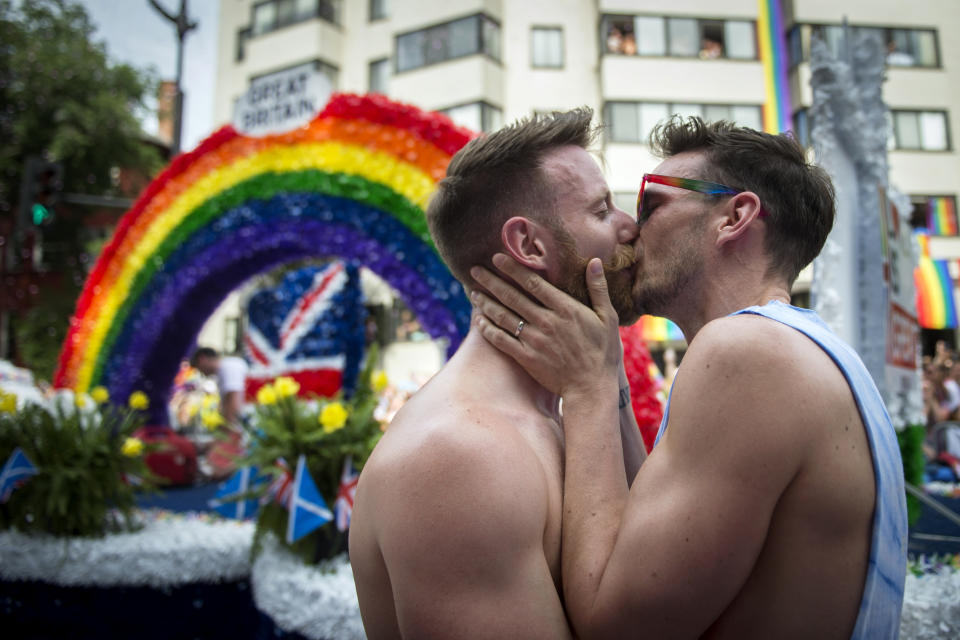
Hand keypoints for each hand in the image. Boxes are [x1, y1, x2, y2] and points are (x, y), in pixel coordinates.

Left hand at [469, 253, 620, 396]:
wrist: (591, 388)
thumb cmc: (603, 352)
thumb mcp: (608, 318)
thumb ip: (598, 289)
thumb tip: (595, 261)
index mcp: (565, 309)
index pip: (533, 283)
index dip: (513, 269)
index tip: (497, 258)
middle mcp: (546, 322)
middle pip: (512, 296)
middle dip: (491, 281)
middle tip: (475, 270)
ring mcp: (534, 341)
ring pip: (503, 317)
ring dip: (486, 303)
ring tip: (473, 292)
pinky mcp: (526, 358)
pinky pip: (501, 340)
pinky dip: (488, 329)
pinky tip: (478, 321)